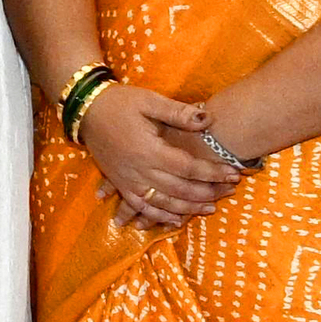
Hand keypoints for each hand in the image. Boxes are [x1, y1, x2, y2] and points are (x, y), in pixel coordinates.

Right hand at [79, 82, 237, 230]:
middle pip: (179, 189)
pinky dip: (158, 216)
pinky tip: (175, 221)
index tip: (235, 173)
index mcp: (148, 150)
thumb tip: (208, 120)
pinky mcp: (119, 183)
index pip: (188, 168)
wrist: (85, 109)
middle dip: (208, 192)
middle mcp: (139, 170)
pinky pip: (141, 206)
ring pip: (162, 202)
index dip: (213, 172)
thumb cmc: (120, 103)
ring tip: (210, 208)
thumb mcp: (150, 101)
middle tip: (230, 191)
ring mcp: (127, 180)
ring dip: (188, 208)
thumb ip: (179, 113)